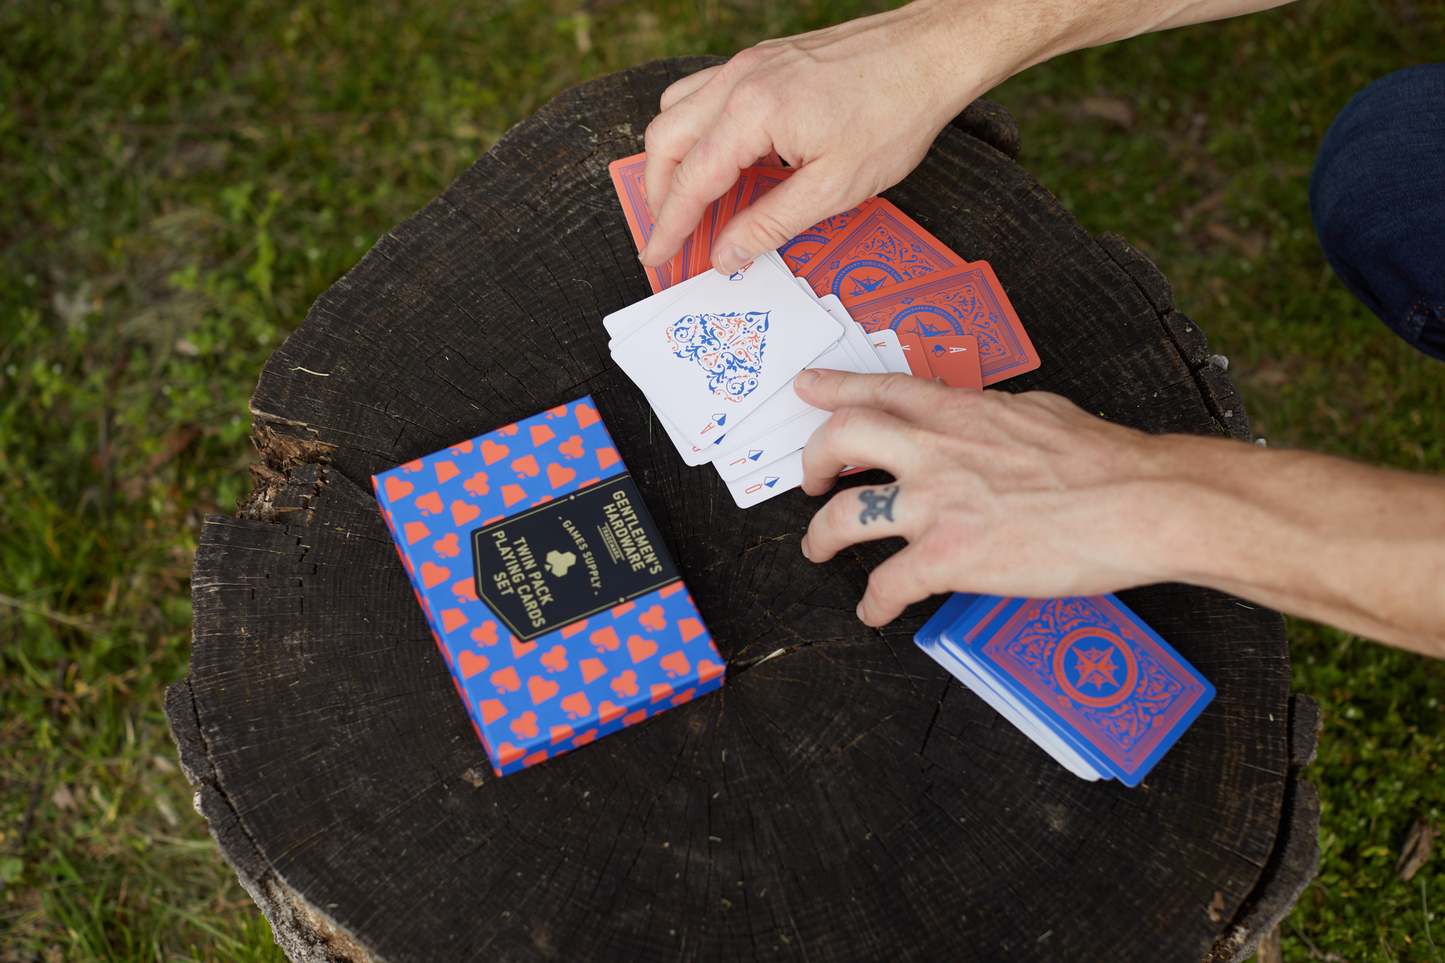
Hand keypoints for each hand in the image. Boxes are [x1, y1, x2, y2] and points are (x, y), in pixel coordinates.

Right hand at [639, 1, 1011, 273]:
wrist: (930, 53)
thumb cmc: (895, 112)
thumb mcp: (835, 189)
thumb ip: (770, 224)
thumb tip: (727, 253)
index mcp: (752, 113)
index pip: (690, 180)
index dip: (668, 225)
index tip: (656, 255)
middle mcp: (739, 80)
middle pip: (665, 140)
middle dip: (657, 193)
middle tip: (669, 234)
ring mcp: (748, 64)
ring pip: (676, 110)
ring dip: (672, 158)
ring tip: (687, 201)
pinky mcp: (763, 60)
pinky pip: (705, 94)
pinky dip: (697, 130)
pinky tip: (722, 158)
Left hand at [792, 369, 1184, 624]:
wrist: (1143, 501)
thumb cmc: (1109, 460)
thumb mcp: (1041, 412)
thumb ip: (996, 415)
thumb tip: (986, 418)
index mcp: (961, 413)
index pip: (882, 390)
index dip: (835, 388)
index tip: (808, 387)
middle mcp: (936, 451)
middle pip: (840, 439)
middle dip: (812, 459)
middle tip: (810, 479)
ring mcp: (937, 504)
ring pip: (842, 516)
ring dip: (820, 537)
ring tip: (818, 549)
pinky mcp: (950, 557)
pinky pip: (887, 585)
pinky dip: (874, 604)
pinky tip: (875, 613)